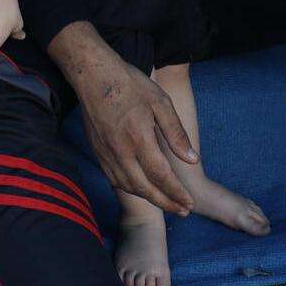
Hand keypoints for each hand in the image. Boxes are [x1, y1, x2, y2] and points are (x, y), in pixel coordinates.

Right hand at [75, 54, 197, 215]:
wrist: (93, 74)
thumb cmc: (129, 84)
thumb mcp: (160, 102)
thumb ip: (176, 133)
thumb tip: (191, 159)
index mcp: (139, 138)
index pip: (161, 176)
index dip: (176, 193)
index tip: (189, 204)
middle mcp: (121, 151)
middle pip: (145, 188)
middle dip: (166, 203)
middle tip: (183, 211)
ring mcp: (106, 153)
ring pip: (128, 186)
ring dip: (149, 199)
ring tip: (166, 202)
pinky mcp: (97, 151)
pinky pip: (114, 178)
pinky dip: (130, 188)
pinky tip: (141, 188)